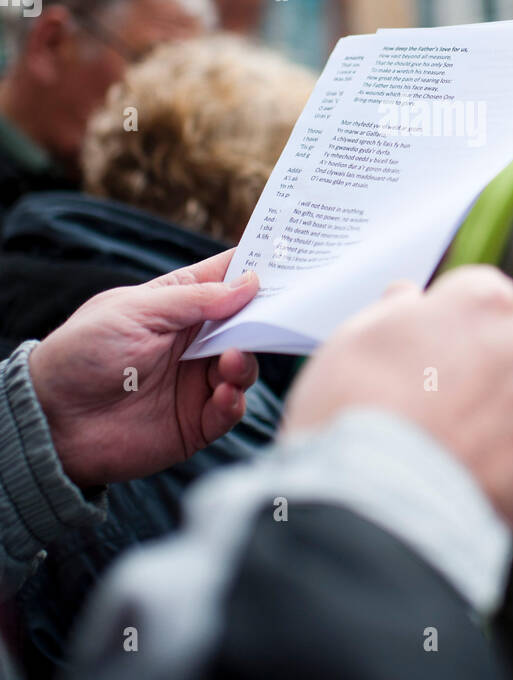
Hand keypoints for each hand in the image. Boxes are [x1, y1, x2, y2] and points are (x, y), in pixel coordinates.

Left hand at [28, 251, 259, 486]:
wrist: (53, 422)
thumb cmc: (83, 354)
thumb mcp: (136, 312)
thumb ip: (196, 300)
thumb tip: (252, 283)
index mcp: (177, 303)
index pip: (226, 278)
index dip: (257, 267)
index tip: (293, 258)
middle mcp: (193, 340)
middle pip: (246, 323)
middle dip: (265, 318)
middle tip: (281, 314)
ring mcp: (196, 380)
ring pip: (245, 365)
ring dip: (246, 362)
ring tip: (232, 363)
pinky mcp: (196, 420)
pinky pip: (231, 409)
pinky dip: (234, 401)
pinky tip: (223, 396)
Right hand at [282, 266, 512, 530]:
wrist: (369, 505)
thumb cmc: (353, 409)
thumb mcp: (355, 335)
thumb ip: (397, 310)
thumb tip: (410, 300)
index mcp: (487, 303)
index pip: (478, 297)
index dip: (443, 324)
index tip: (416, 351)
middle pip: (504, 353)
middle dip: (471, 373)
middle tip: (420, 407)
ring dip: (487, 424)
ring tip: (433, 451)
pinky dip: (496, 472)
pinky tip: (453, 480)